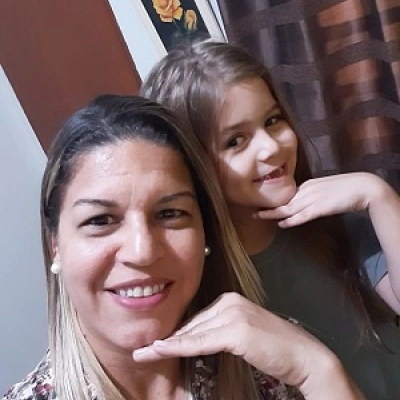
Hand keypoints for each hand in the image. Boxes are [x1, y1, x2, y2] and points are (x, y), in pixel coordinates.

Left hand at [133, 292, 333, 387]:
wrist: (304, 355)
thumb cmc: (275, 347)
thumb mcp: (243, 333)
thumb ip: (221, 331)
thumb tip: (197, 338)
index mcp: (230, 300)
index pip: (197, 318)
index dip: (177, 333)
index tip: (156, 343)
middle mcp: (230, 302)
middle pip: (192, 324)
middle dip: (168, 339)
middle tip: (143, 350)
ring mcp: (233, 314)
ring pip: (193, 333)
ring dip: (167, 345)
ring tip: (143, 353)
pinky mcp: (236, 331)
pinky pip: (201, 342)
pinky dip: (179, 347)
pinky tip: (159, 350)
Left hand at [254, 172, 385, 227]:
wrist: (364, 187)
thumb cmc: (348, 188)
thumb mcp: (326, 189)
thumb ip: (314, 195)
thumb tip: (305, 203)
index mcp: (309, 184)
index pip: (288, 195)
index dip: (276, 202)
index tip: (265, 205)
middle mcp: (307, 190)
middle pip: (284, 201)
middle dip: (269, 207)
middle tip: (255, 212)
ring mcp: (313, 199)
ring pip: (288, 208)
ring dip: (273, 213)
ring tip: (260, 217)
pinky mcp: (320, 208)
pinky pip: (302, 216)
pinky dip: (291, 220)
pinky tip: (282, 223)